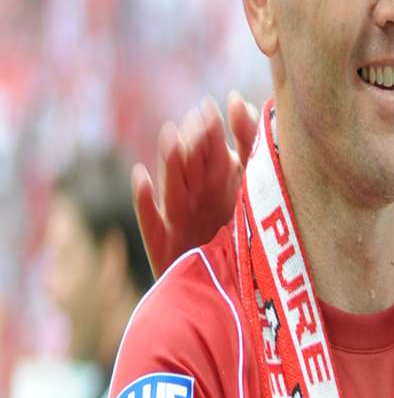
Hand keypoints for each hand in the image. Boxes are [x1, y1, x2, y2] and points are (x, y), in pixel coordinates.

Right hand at [132, 91, 258, 277]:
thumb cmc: (236, 239)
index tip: (211, 112)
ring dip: (171, 161)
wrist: (227, 300)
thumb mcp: (247, 187)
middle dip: (194, 142)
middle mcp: (194, 199)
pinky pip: (152, 222)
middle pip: (192, 166)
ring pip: (174, 187)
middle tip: (197, 121)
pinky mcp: (164, 246)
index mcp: (215, 184)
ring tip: (172, 135)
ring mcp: (178, 221)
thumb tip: (238, 98)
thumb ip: (249, 141)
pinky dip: (145, 200)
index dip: (211, 132)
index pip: (211, 151)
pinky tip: (140, 176)